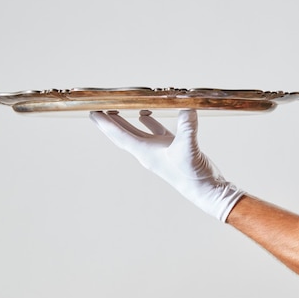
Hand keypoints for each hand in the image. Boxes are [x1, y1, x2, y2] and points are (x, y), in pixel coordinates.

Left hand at [89, 109, 243, 221]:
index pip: (120, 135)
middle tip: (98, 107)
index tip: (92, 112)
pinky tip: (147, 112)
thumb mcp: (187, 148)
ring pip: (138, 131)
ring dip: (126, 120)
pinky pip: (155, 131)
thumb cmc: (191, 175)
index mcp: (145, 152)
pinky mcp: (171, 147)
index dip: (105, 124)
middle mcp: (148, 151)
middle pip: (123, 133)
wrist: (206, 189)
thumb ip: (186, 128)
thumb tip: (187, 108)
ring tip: (117, 108)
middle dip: (110, 121)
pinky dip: (150, 121)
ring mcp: (159, 150)